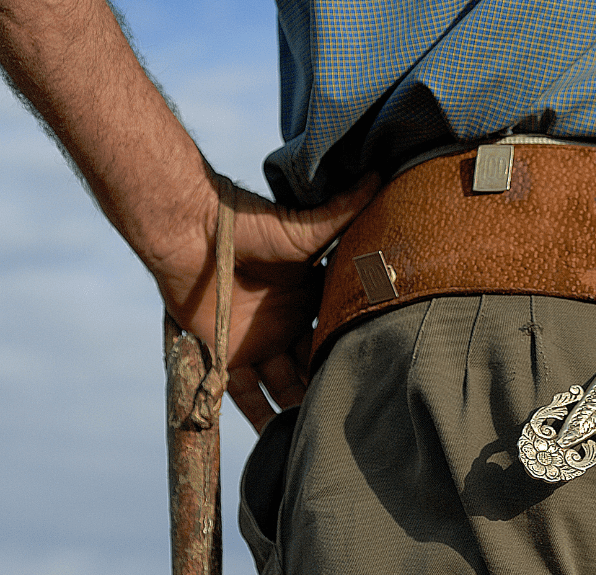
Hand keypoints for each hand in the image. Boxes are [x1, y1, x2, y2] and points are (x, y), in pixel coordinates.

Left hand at [155, 173, 381, 431]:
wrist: (190, 229)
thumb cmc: (250, 222)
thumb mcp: (305, 227)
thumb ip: (343, 211)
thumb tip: (382, 176)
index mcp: (310, 295)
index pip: (338, 330)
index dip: (355, 350)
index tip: (382, 373)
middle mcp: (287, 322)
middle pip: (314, 363)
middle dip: (331, 386)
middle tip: (360, 416)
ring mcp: (256, 341)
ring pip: (283, 386)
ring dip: (298, 409)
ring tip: (324, 437)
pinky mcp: (223, 355)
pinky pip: (241, 394)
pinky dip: (256, 418)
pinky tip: (277, 442)